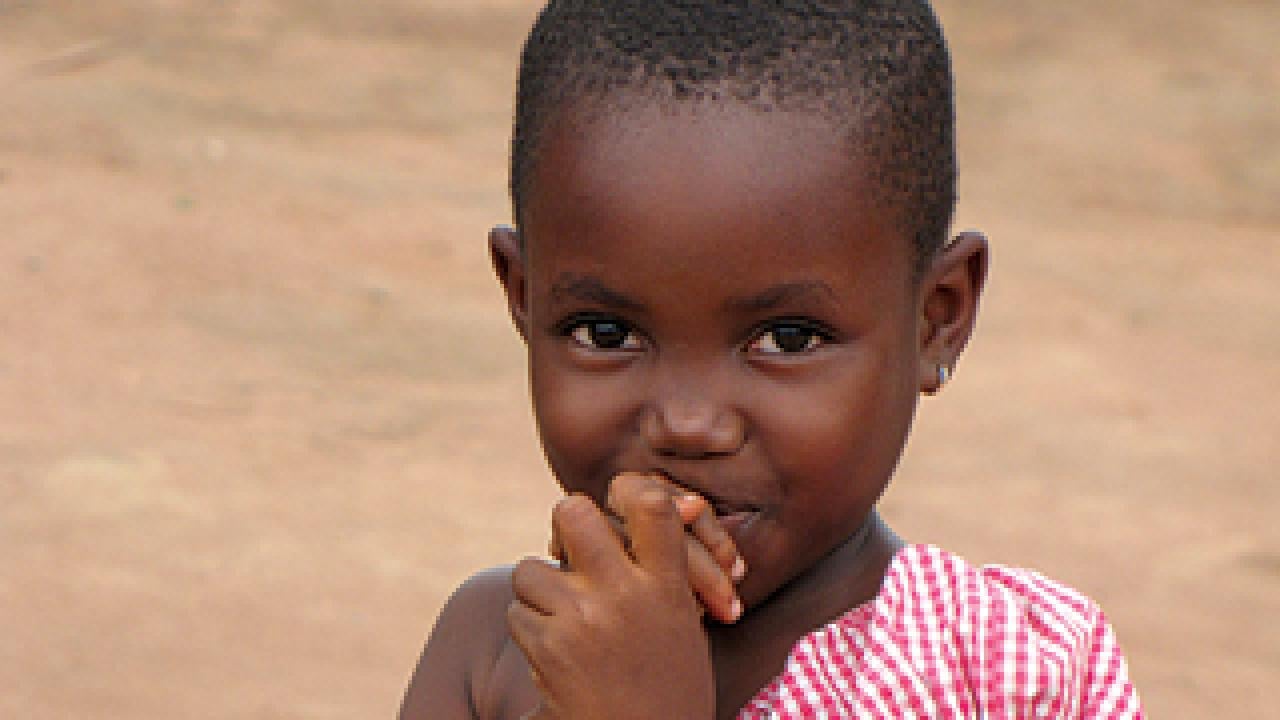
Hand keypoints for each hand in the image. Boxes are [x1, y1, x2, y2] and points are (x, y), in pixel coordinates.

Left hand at [510, 476, 715, 719]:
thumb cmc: (669, 688)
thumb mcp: (684, 622)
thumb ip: (667, 565)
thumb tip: (683, 502)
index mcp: (668, 585)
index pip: (649, 502)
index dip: (626, 489)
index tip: (616, 503)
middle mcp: (625, 594)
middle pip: (572, 512)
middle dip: (564, 526)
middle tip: (571, 551)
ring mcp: (582, 619)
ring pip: (530, 568)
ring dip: (540, 590)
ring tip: (567, 621)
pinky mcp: (547, 648)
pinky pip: (518, 613)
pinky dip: (531, 630)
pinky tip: (558, 655)